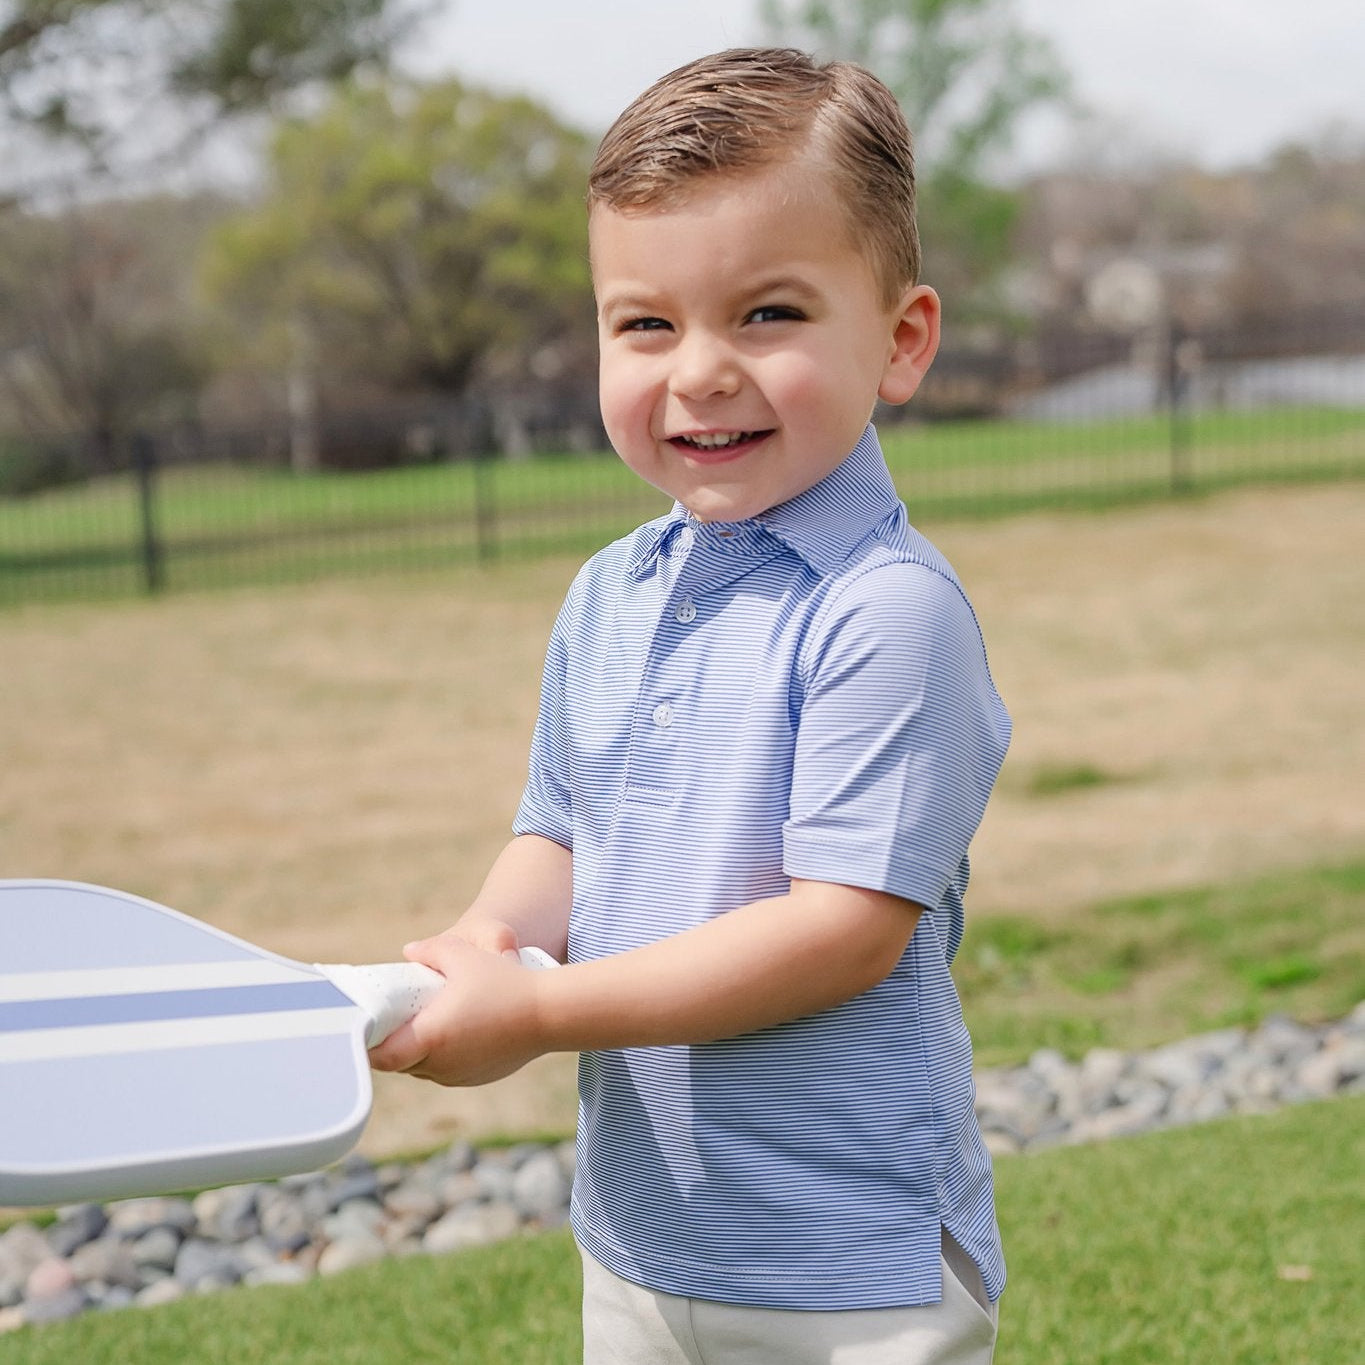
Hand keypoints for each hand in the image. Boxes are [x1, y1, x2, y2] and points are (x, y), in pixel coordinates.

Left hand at [367, 930, 545, 1085]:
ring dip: (419, 1050)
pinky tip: (453, 1032)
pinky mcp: (476, 1078)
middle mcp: (441, 1063)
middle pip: (401, 1062)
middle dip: (394, 1043)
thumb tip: (408, 952)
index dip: (367, 1046)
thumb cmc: (505, 982)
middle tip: (392, 1019)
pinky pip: (447, 1070)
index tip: (362, 1030)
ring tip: (424, 1022)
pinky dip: (443, 1055)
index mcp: (432, 1036)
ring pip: (424, 1067)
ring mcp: (459, 1075)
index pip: (383, 1057)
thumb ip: (430, 951)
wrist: (550, 1013)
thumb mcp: (463, 955)